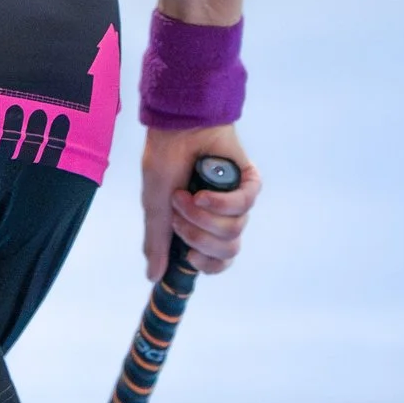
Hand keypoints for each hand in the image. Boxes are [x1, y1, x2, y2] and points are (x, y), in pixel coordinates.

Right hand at [141, 124, 257, 277]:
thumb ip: (156, 241)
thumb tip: (153, 276)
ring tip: (186, 195)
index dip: (206, 264)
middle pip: (227, 250)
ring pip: (233, 231)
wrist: (176, 126)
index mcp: (202, 224)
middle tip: (180, 215)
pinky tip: (204, 191)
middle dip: (199, 236)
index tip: (189, 256)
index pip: (218, 261)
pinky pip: (243, 206)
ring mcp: (237, 199)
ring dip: (203, 216)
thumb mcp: (155, 206)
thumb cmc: (164, 160)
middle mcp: (222, 215)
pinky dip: (221, 202)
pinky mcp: (249, 181)